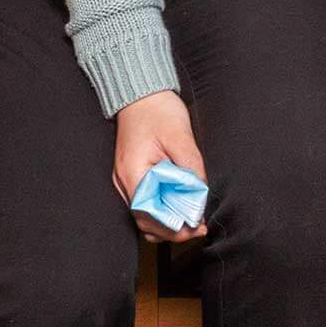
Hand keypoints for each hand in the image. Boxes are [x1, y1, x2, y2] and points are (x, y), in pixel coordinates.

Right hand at [112, 89, 208, 243]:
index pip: (149, 213)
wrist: (142, 96)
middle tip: (199, 228)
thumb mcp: (181, 137)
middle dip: (172, 230)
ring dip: (167, 223)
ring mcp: (126, 181)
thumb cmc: (158, 112)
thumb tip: (200, 195)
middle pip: (145, 220)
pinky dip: (162, 211)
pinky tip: (180, 208)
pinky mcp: (133, 178)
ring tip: (193, 222)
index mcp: (133, 173)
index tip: (195, 227)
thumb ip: (191, 168)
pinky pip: (146, 203)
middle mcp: (124, 181)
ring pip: (144, 215)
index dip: (172, 226)